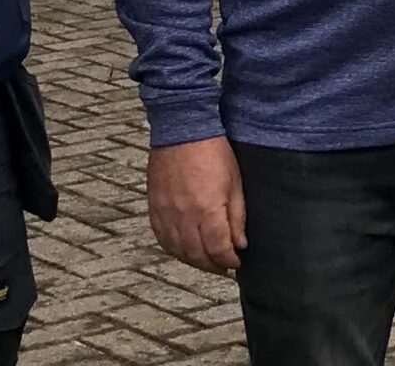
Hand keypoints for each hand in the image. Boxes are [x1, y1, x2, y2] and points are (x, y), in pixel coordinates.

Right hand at [147, 135, 248, 273]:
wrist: (182, 127)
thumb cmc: (212, 150)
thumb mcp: (234, 181)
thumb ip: (237, 216)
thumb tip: (240, 244)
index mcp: (207, 211)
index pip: (218, 250)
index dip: (229, 260)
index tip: (236, 261)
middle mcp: (184, 218)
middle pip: (198, 256)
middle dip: (213, 266)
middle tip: (223, 266)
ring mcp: (166, 214)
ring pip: (178, 252)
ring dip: (194, 261)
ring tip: (206, 261)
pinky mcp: (154, 208)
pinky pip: (162, 240)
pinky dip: (174, 250)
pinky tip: (184, 250)